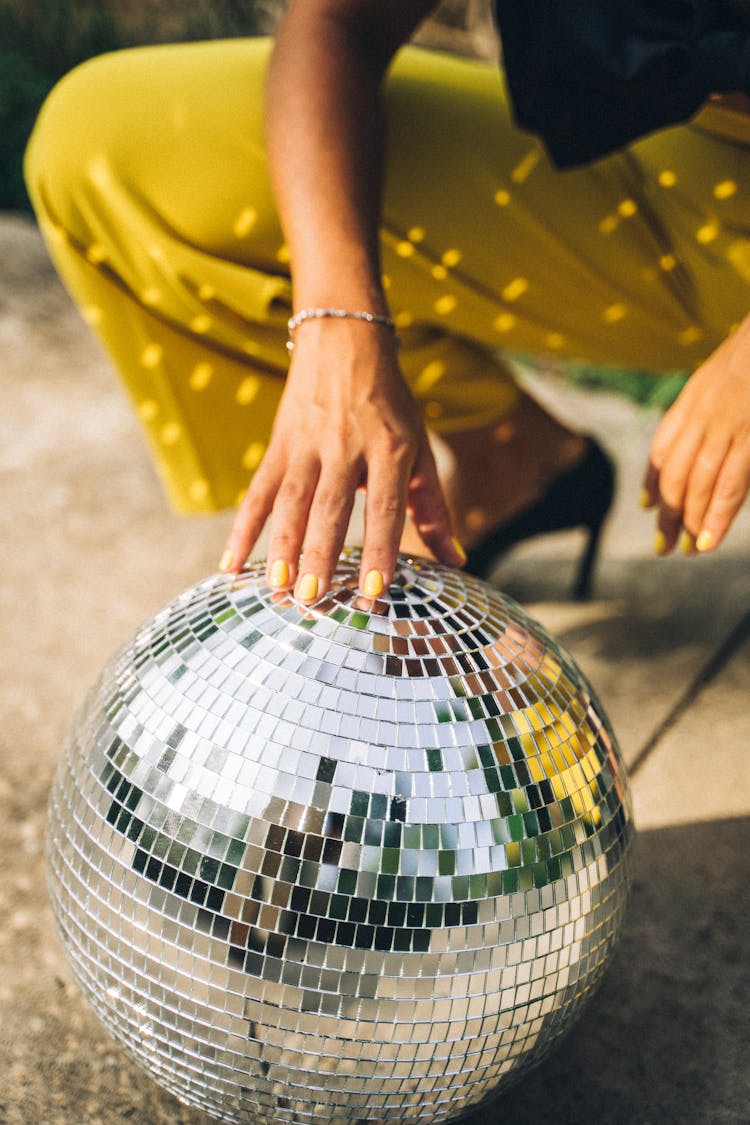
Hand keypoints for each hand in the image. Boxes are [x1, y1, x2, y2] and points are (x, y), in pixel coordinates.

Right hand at [219, 320, 463, 599]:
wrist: (344, 341)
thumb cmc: (390, 405)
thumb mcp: (418, 448)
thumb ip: (433, 509)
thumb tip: (456, 561)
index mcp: (390, 448)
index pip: (385, 506)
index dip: (380, 548)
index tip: (374, 590)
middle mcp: (346, 446)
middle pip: (330, 508)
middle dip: (320, 555)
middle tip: (313, 599)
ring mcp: (308, 444)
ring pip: (290, 501)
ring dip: (281, 547)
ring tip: (278, 589)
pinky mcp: (279, 445)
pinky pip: (258, 491)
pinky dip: (242, 528)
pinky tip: (230, 565)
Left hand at [642, 317, 749, 553]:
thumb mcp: (722, 375)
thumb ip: (707, 405)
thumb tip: (702, 440)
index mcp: (692, 400)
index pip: (662, 449)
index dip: (653, 480)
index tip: (648, 505)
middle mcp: (702, 415)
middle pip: (675, 475)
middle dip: (668, 513)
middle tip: (665, 545)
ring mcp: (727, 426)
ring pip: (698, 483)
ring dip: (690, 522)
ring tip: (688, 549)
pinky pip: (730, 482)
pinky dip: (717, 514)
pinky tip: (710, 538)